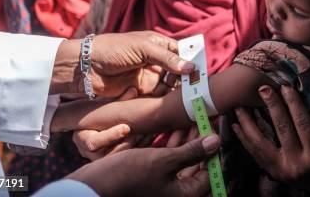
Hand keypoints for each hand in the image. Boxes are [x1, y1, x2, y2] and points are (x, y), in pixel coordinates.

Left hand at [51, 31, 194, 96]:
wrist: (84, 67)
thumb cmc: (112, 49)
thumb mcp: (142, 48)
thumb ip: (167, 58)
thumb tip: (190, 68)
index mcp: (157, 44)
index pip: (181, 51)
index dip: (192, 61)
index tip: (201, 72)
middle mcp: (156, 60)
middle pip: (179, 71)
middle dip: (187, 80)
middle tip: (196, 90)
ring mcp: (148, 76)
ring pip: (170, 86)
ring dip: (177, 92)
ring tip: (186, 100)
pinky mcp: (140, 91)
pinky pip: (158, 97)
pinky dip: (164, 101)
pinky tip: (172, 105)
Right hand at [67, 134, 220, 196]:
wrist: (93, 187)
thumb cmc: (129, 176)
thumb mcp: (163, 161)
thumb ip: (191, 152)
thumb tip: (215, 142)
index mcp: (184, 195)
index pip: (209, 174)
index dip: (213, 151)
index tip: (214, 130)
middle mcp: (175, 193)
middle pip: (196, 166)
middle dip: (199, 143)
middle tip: (203, 120)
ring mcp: (162, 187)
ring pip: (182, 162)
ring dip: (186, 141)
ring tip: (190, 119)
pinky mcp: (151, 179)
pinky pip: (168, 162)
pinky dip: (172, 147)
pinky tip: (174, 129)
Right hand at [72, 87, 154, 160]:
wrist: (92, 126)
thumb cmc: (96, 113)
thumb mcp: (103, 106)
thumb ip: (117, 100)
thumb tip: (133, 91)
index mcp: (82, 138)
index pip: (93, 143)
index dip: (110, 136)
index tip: (127, 127)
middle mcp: (88, 153)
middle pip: (107, 154)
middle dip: (126, 143)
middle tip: (140, 131)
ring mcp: (99, 159)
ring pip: (118, 158)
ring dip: (134, 147)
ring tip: (146, 134)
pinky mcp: (110, 161)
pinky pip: (124, 160)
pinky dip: (137, 149)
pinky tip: (149, 139)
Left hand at [232, 85, 309, 194]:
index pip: (303, 124)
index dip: (294, 105)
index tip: (286, 87)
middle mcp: (297, 164)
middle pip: (282, 130)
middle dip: (272, 107)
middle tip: (263, 88)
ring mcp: (282, 170)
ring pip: (261, 143)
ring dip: (248, 123)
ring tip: (240, 105)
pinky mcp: (272, 172)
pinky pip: (254, 153)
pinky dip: (244, 138)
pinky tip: (236, 124)